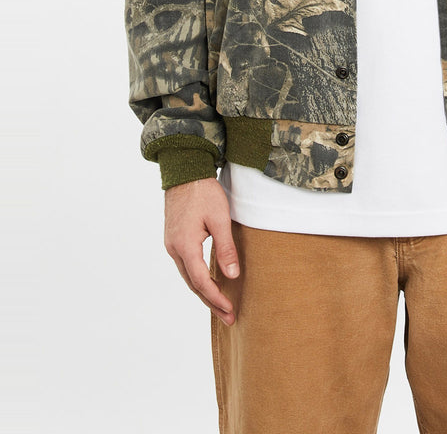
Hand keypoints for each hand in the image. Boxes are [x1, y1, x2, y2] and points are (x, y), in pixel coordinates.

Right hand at [164, 177, 239, 325]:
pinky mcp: (174, 239)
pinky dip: (198, 279)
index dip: (216, 298)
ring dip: (204, 292)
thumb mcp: (220, 218)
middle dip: (211, 302)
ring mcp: (172, 244)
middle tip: (229, 317)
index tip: (230, 311)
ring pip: (188, 276)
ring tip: (221, 306)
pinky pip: (186, 266)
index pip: (201, 282)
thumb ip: (226, 247)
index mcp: (185, 245)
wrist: (184, 171)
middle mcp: (174, 249)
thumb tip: (232, 275)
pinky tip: (209, 284)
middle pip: (193, 284)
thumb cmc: (204, 192)